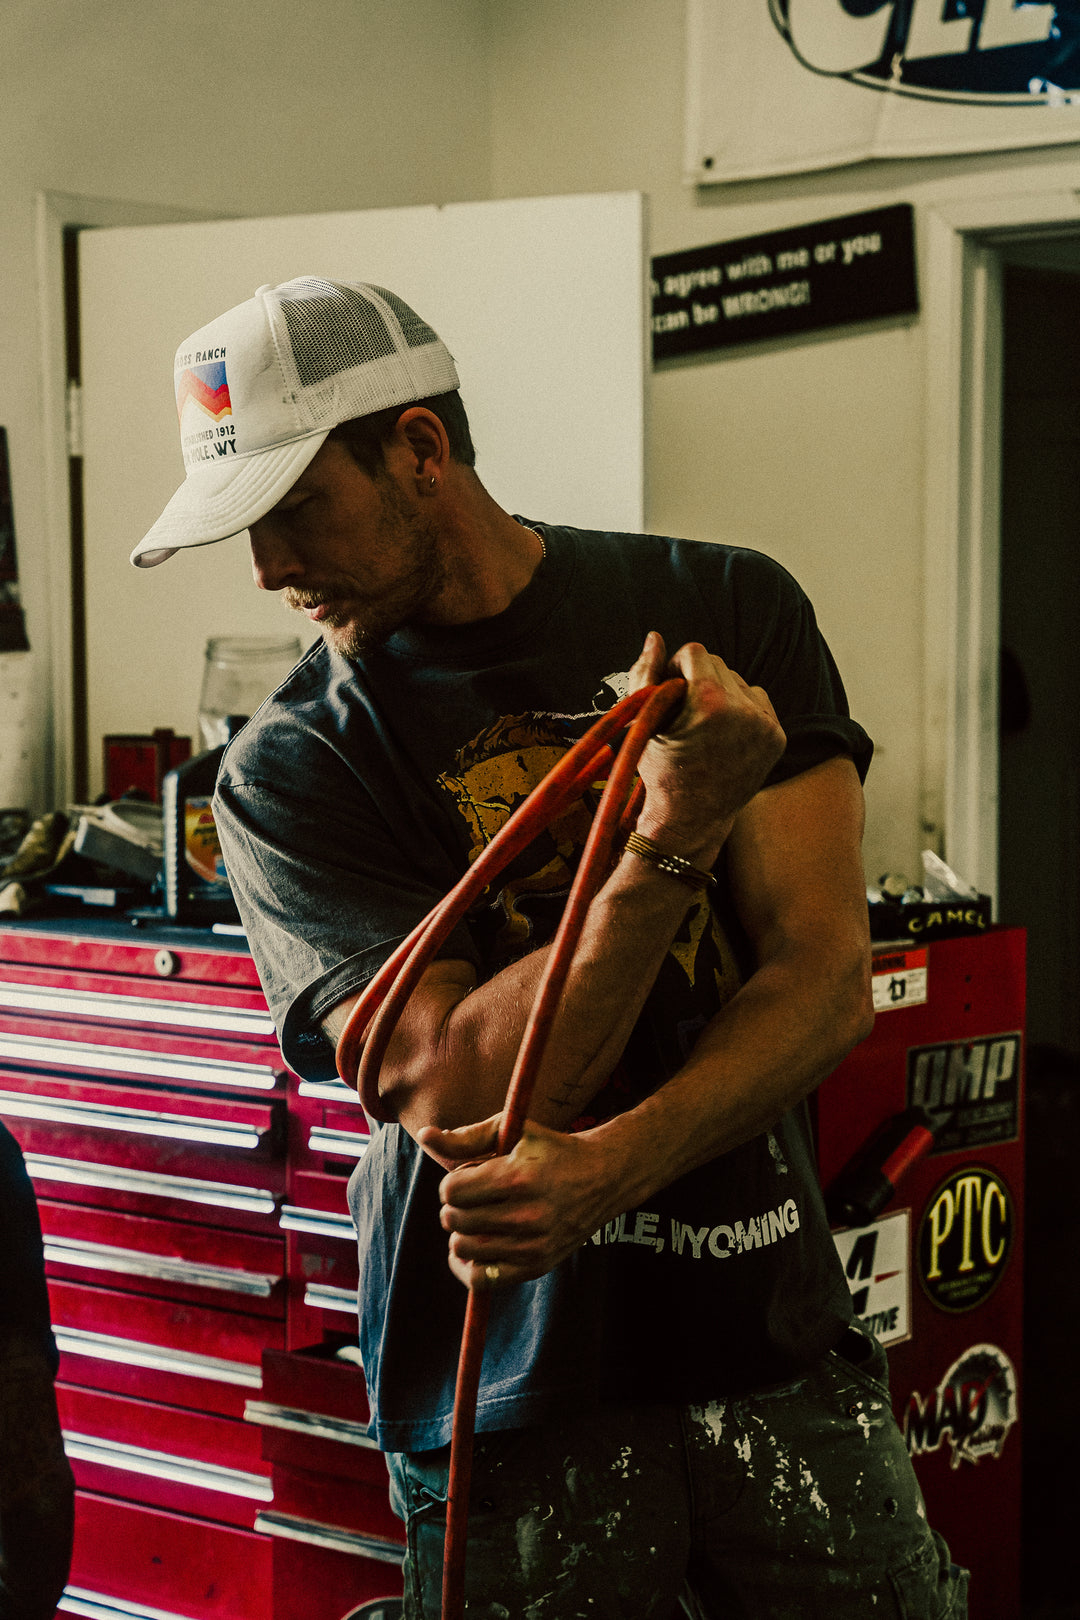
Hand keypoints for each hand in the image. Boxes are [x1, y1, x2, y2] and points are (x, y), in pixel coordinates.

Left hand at [417, 1115, 612, 1290]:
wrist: (603, 1177)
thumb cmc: (551, 1150)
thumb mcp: (513, 1132)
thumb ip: (466, 1137)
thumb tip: (425, 1135)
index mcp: (518, 1177)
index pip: (452, 1191)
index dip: (452, 1183)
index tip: (467, 1178)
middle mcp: (527, 1214)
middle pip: (455, 1219)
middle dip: (455, 1206)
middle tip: (473, 1198)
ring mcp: (533, 1244)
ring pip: (464, 1248)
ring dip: (460, 1232)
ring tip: (477, 1218)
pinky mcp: (537, 1265)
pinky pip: (483, 1279)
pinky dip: (466, 1267)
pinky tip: (470, 1249)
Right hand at [628, 632, 785, 855]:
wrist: (690, 819)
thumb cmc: (659, 771)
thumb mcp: (644, 721)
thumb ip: (646, 673)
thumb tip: (655, 637)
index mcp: (710, 701)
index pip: (696, 652)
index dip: (676, 668)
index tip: (668, 693)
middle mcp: (744, 710)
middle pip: (718, 663)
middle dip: (698, 680)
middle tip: (684, 713)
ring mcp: (765, 725)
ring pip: (739, 681)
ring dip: (720, 693)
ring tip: (704, 726)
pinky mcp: (778, 737)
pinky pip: (757, 700)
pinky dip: (740, 709)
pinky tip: (723, 734)